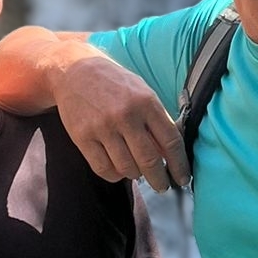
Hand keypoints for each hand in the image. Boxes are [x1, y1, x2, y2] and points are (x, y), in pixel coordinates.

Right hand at [57, 50, 189, 192]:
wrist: (74, 71)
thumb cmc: (115, 84)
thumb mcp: (142, 92)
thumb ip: (158, 121)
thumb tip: (171, 155)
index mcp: (146, 102)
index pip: (170, 141)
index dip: (179, 165)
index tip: (183, 179)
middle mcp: (125, 115)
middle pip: (149, 160)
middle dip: (160, 179)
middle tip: (162, 186)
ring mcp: (102, 127)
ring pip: (127, 168)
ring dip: (136, 175)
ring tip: (137, 172)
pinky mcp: (83, 137)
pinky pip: (104, 169)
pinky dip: (115, 175)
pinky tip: (118, 170)